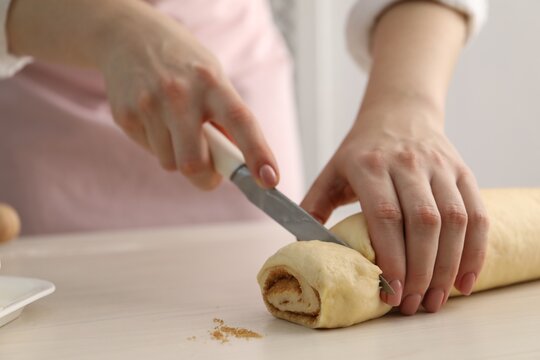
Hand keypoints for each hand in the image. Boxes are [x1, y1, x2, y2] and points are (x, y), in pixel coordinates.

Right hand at [97, 4, 277, 188]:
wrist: (129, 36)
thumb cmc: (183, 66)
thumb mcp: (213, 79)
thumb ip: (226, 118)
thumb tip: (237, 162)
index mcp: (212, 83)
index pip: (240, 121)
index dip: (257, 153)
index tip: (269, 180)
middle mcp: (180, 94)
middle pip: (194, 162)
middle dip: (206, 178)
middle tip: (210, 174)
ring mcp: (149, 105)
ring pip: (171, 163)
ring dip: (179, 157)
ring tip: (176, 128)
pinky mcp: (125, 115)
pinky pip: (151, 152)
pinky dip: (159, 146)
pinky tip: (156, 120)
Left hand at [301, 101, 488, 314]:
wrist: (399, 113)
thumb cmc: (361, 149)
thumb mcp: (332, 171)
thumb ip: (313, 205)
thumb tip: (300, 246)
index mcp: (369, 165)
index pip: (386, 215)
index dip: (391, 256)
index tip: (389, 291)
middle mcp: (408, 164)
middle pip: (423, 222)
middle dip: (420, 271)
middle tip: (411, 305)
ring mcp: (439, 167)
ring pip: (454, 220)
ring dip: (448, 266)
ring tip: (435, 300)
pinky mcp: (463, 172)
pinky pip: (478, 214)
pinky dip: (476, 251)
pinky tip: (464, 280)